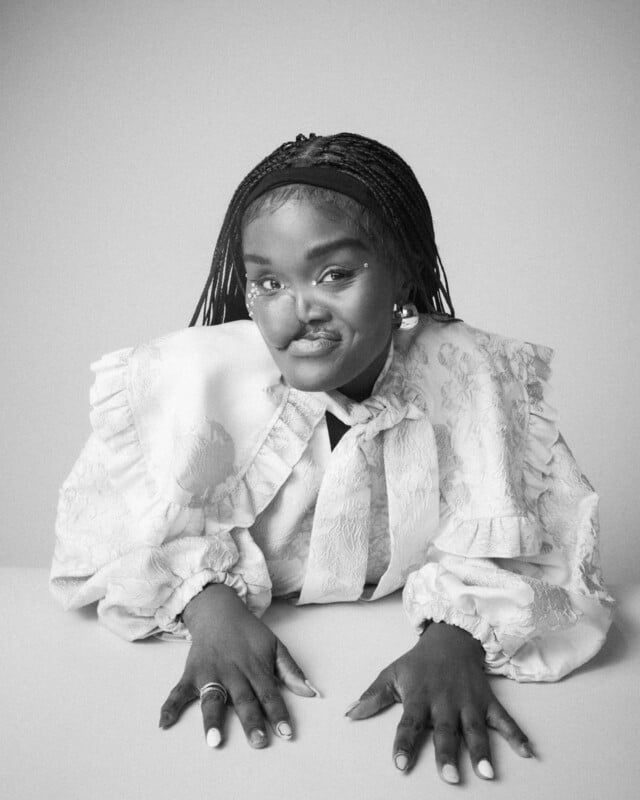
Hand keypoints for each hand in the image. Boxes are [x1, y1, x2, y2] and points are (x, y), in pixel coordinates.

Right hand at [158, 583, 316, 747]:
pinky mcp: (192, 673)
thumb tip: (311, 692)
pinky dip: (170, 706)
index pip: (270, 694)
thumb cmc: (249, 633)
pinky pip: (178, 692)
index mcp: (256, 669)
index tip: (286, 733)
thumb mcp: (274, 646)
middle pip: (244, 700)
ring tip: (214, 740)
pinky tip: (164, 723)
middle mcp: (234, 673)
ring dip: (213, 720)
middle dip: (251, 721)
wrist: (219, 611)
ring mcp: (211, 674)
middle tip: (259, 741)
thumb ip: (291, 670)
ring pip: (213, 699)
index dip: (278, 713)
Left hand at [346, 622, 531, 782]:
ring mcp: (468, 701)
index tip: (400, 764)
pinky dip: (517, 735)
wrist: (450, 637)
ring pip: (475, 728)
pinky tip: (528, 752)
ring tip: (487, 773)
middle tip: (449, 777)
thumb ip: (373, 697)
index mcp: (419, 696)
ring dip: (482, 750)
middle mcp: (445, 701)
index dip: (404, 743)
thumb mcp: (392, 673)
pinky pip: (504, 719)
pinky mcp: (487, 700)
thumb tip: (349, 714)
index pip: (409, 723)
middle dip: (448, 753)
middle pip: (446, 730)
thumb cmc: (418, 662)